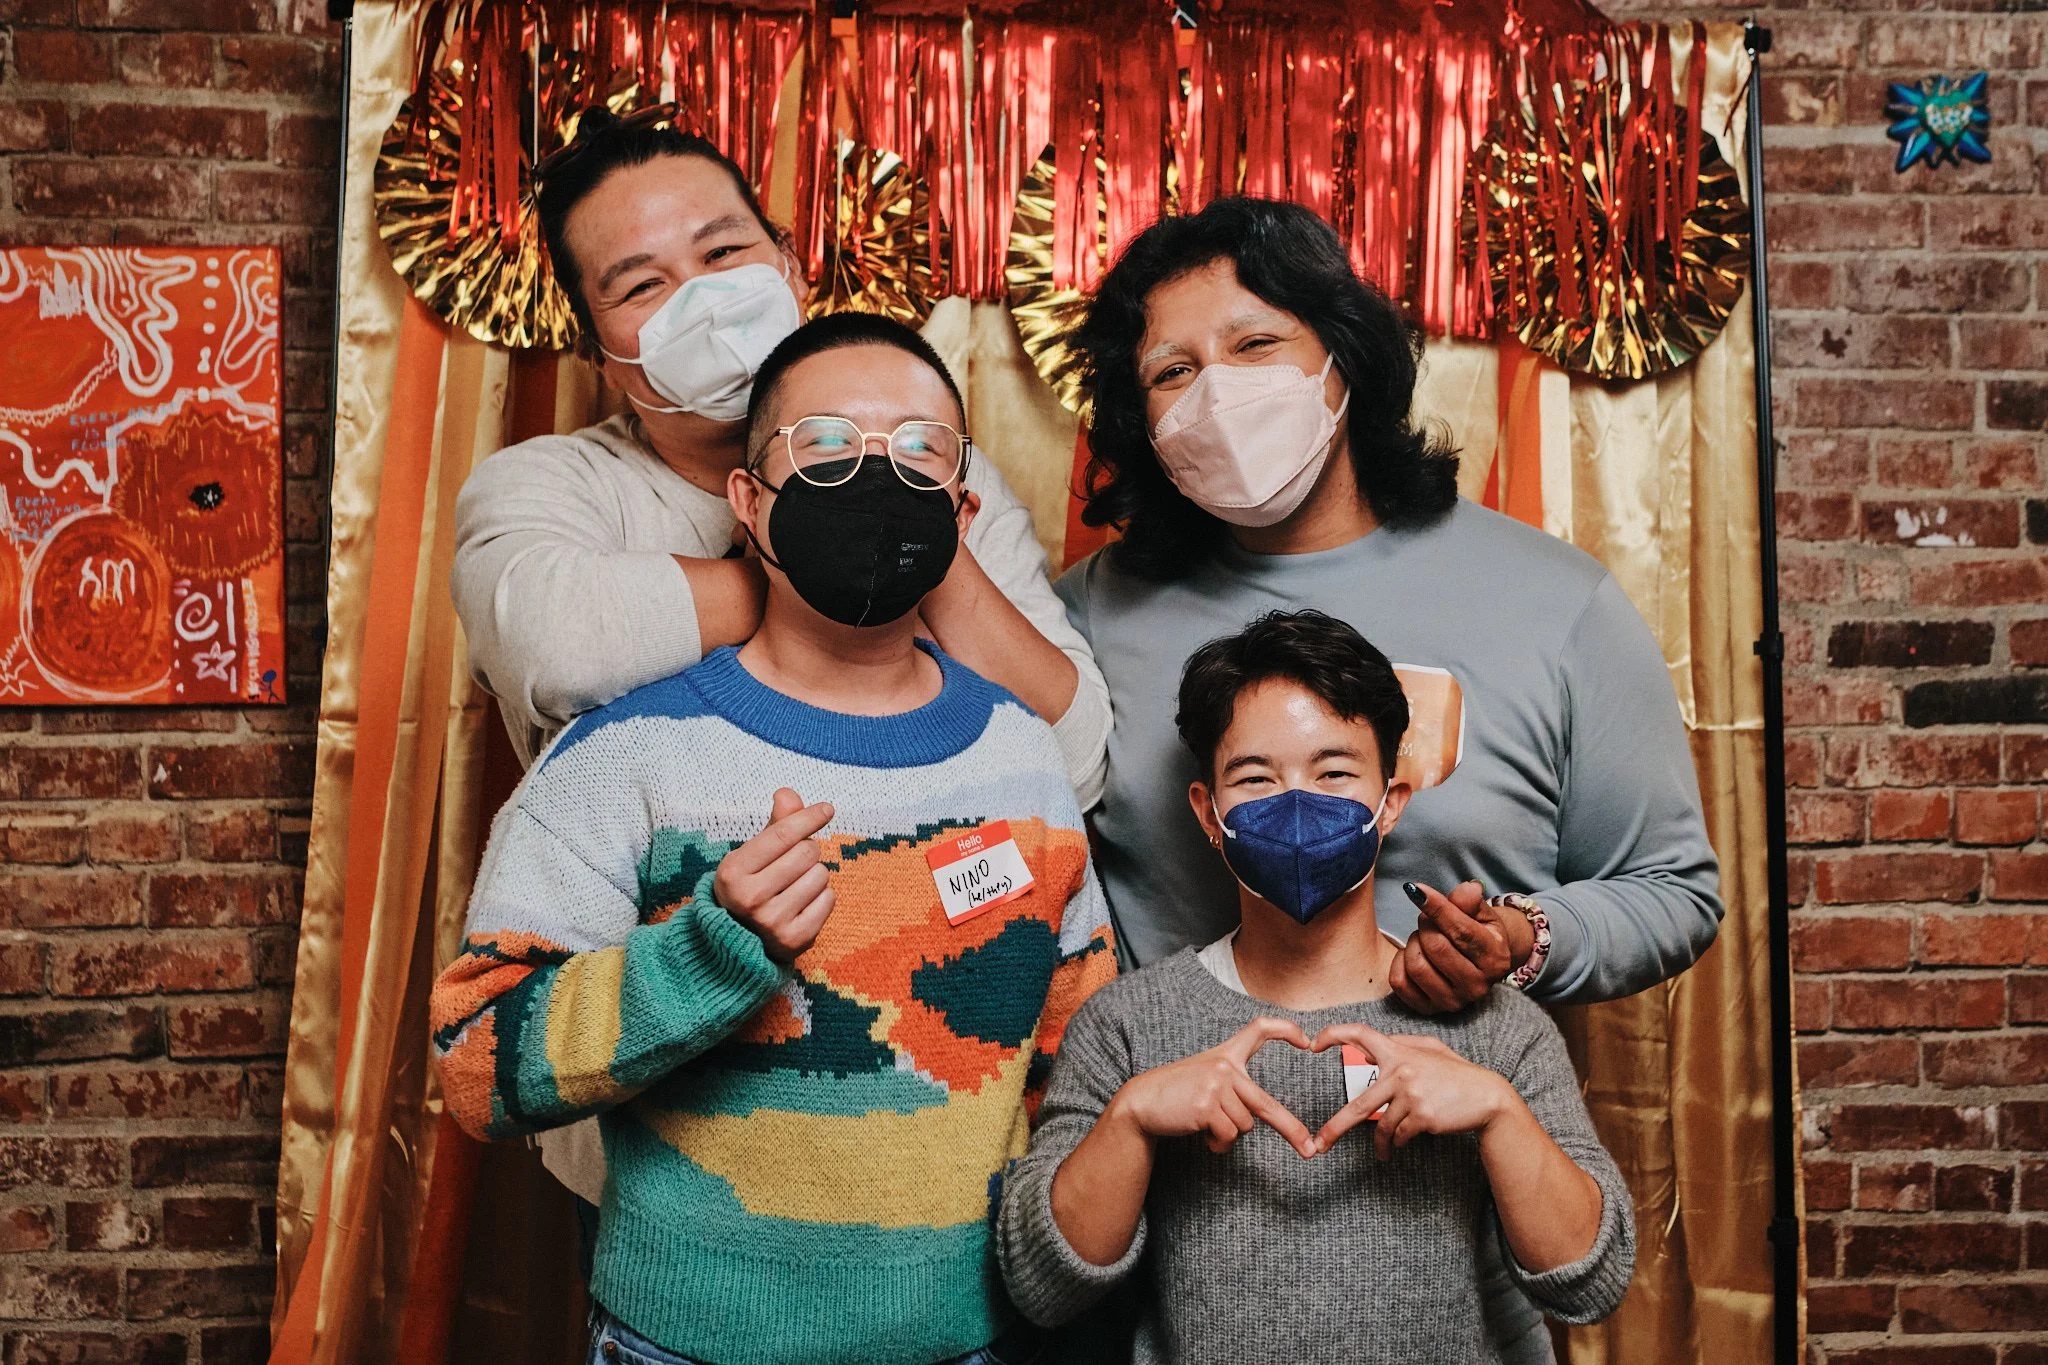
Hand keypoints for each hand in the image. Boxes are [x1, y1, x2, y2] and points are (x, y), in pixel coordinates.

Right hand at [712, 788, 835, 963]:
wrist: (737, 945)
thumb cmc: (749, 889)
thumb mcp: (750, 857)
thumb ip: (774, 825)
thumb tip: (788, 794)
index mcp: (733, 872)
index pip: (782, 834)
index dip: (808, 817)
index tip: (826, 809)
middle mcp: (750, 897)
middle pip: (806, 852)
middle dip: (807, 851)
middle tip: (794, 863)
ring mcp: (772, 922)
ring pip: (821, 875)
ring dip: (815, 874)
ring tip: (795, 886)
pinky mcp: (794, 939)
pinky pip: (829, 899)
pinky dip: (822, 896)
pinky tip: (803, 904)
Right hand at [1107, 1016, 1318, 1159]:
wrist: (1141, 1102)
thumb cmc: (1175, 1094)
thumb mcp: (1204, 1078)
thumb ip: (1231, 1087)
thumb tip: (1253, 1119)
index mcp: (1225, 1055)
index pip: (1259, 1029)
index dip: (1285, 1030)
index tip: (1307, 1040)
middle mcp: (1224, 1067)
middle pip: (1265, 1105)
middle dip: (1291, 1131)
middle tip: (1309, 1149)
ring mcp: (1216, 1085)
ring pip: (1243, 1126)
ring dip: (1226, 1135)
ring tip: (1204, 1125)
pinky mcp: (1207, 1106)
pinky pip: (1228, 1136)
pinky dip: (1217, 1143)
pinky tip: (1200, 1132)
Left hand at [1310, 1024, 1517, 1159]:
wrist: (1487, 1098)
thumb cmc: (1456, 1073)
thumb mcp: (1430, 1049)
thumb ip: (1399, 1045)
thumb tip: (1365, 1048)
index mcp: (1399, 1051)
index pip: (1360, 1034)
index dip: (1334, 1035)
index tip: (1313, 1044)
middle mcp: (1401, 1071)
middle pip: (1358, 1106)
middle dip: (1335, 1128)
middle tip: (1319, 1144)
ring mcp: (1411, 1095)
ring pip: (1381, 1127)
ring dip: (1380, 1144)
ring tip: (1382, 1154)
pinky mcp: (1422, 1117)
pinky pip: (1400, 1135)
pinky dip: (1399, 1142)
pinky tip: (1404, 1143)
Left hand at [1388, 880, 1531, 1013]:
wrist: (1478, 967)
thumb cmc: (1478, 935)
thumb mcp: (1482, 915)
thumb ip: (1471, 901)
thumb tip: (1467, 889)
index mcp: (1494, 959)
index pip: (1460, 931)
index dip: (1436, 907)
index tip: (1416, 889)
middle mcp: (1477, 986)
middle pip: (1435, 946)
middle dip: (1426, 924)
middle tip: (1428, 920)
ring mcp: (1453, 1002)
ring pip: (1416, 964)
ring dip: (1413, 943)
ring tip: (1423, 938)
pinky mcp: (1428, 1009)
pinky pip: (1399, 982)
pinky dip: (1399, 963)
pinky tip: (1413, 955)